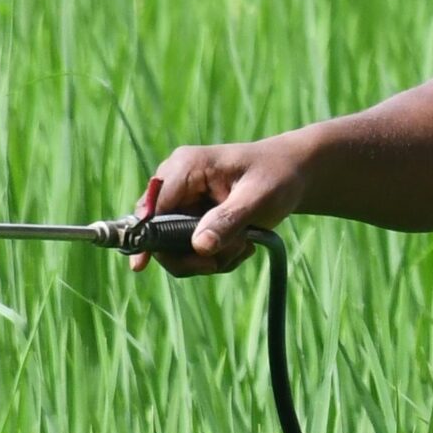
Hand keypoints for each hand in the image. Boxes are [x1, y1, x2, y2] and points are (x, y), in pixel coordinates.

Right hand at [131, 135, 310, 275]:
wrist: (292, 175)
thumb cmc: (277, 177)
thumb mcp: (258, 197)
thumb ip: (229, 220)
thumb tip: (199, 246)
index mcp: (186, 167)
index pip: (152, 207)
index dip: (145, 237)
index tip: (140, 265)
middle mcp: (176, 183)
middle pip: (157, 233)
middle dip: (190, 255)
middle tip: (220, 263)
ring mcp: (183, 202)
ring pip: (174, 248)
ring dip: (209, 258)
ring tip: (243, 247)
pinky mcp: (191, 219)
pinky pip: (190, 250)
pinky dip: (216, 257)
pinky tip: (242, 245)